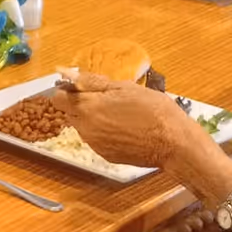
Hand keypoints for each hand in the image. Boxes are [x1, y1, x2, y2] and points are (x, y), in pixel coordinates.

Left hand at [48, 71, 211, 176]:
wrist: (173, 143)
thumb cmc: (153, 109)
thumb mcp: (124, 87)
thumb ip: (93, 82)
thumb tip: (69, 75)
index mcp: (88, 108)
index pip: (58, 99)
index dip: (68, 91)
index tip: (84, 88)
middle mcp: (86, 128)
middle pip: (70, 113)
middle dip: (81, 105)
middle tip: (106, 100)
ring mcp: (95, 145)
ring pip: (82, 127)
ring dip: (92, 119)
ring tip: (119, 115)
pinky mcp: (105, 156)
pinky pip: (95, 140)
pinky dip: (103, 133)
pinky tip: (124, 129)